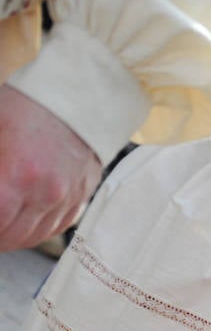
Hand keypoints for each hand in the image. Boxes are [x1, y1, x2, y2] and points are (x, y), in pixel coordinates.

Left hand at [0, 84, 100, 251]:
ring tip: (1, 224)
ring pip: (33, 236)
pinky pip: (56, 226)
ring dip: (12, 235)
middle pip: (11, 236)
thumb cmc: (30, 105)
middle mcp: (47, 194)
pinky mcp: (82, 195)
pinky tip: (23, 221)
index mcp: (19, 177)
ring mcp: (68, 197)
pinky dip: (36, 229)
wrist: (81, 94)